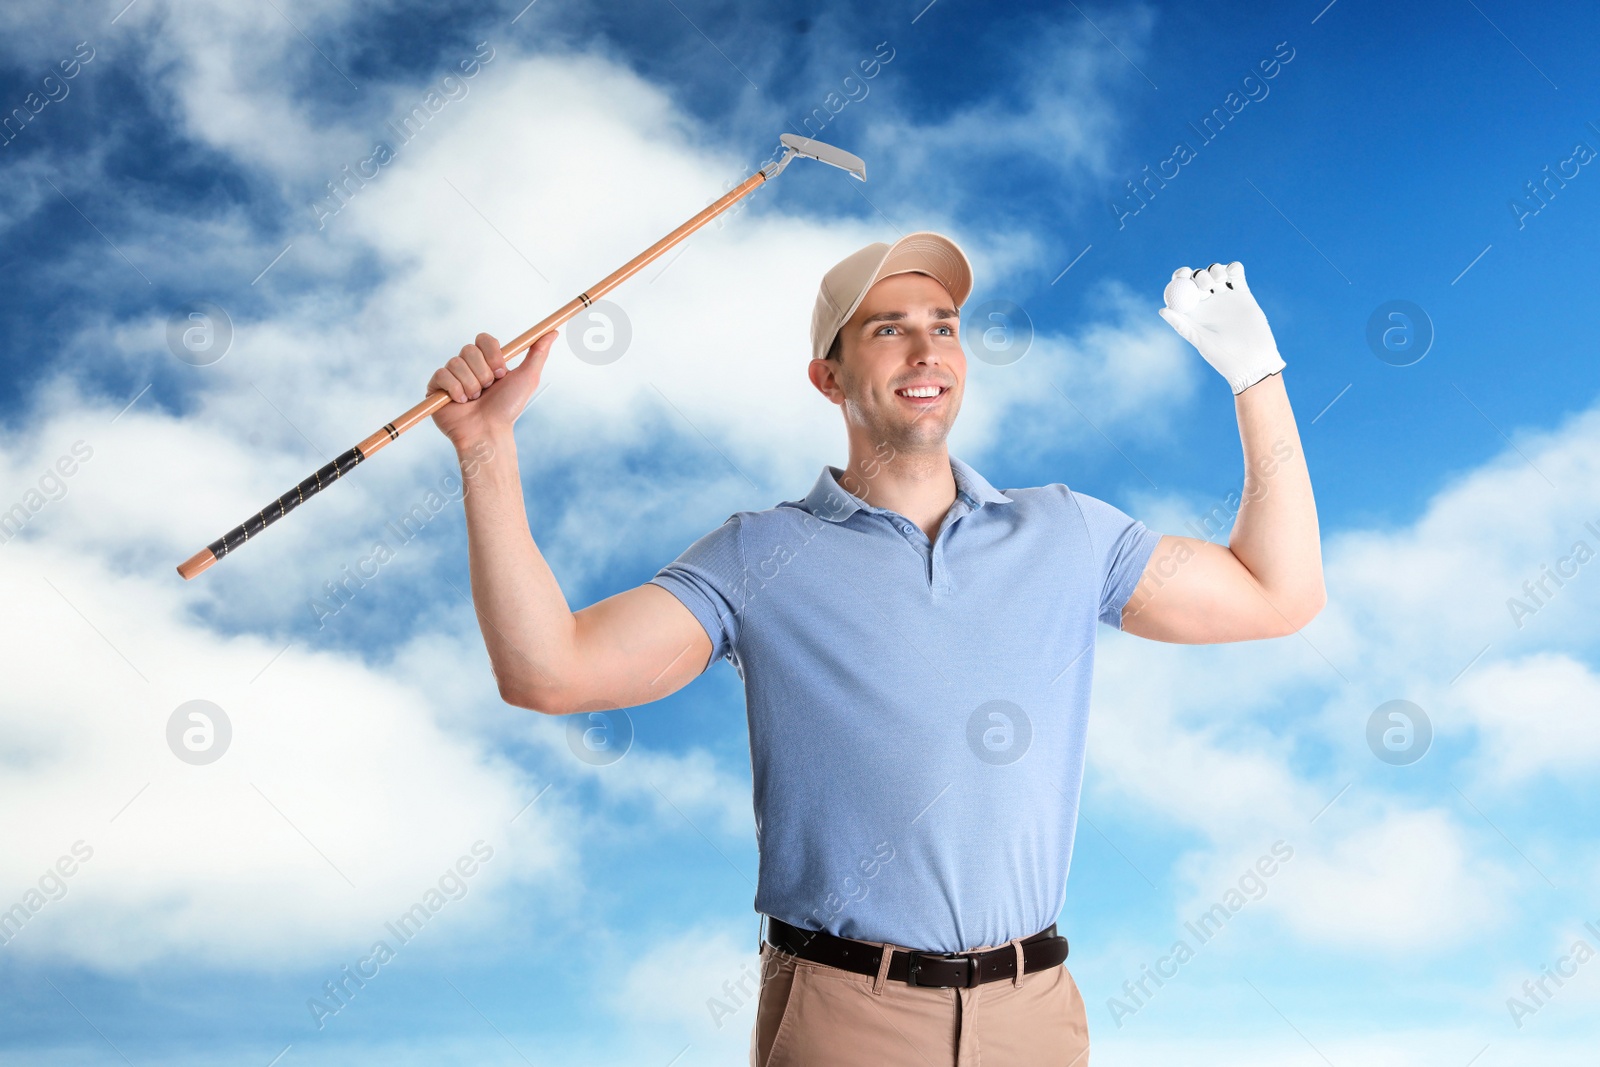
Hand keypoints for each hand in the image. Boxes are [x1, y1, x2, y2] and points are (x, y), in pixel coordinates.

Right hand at [428, 329, 556, 449]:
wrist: (489, 432)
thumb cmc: (508, 409)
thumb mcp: (527, 379)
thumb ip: (538, 354)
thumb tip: (552, 332)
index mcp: (486, 361)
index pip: (483, 339)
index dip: (492, 354)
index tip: (501, 373)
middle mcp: (468, 366)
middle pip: (468, 349)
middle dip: (483, 373)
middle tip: (488, 389)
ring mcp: (451, 376)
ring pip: (456, 363)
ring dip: (471, 385)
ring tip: (475, 399)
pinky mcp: (436, 387)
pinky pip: (442, 375)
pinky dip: (455, 390)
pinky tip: (461, 402)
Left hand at [1158, 262, 1284, 394]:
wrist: (1252, 360)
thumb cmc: (1223, 356)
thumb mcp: (1200, 339)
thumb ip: (1182, 324)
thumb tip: (1162, 310)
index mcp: (1193, 311)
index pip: (1182, 288)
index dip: (1180, 277)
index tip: (1182, 274)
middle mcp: (1207, 302)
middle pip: (1199, 278)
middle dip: (1199, 276)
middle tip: (1204, 284)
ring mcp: (1225, 297)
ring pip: (1216, 273)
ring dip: (1215, 270)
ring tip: (1218, 281)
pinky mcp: (1243, 294)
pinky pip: (1237, 275)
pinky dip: (1233, 268)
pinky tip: (1231, 271)